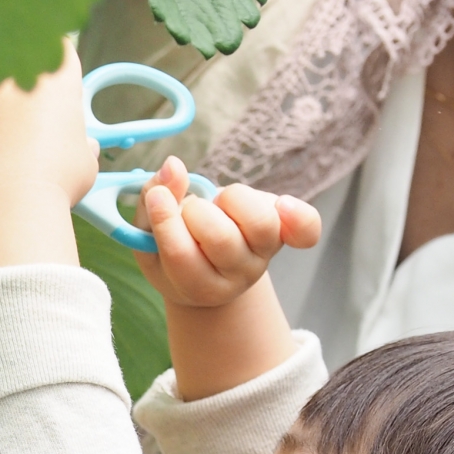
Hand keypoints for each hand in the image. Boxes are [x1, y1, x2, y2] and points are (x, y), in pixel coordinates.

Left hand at [0, 42, 98, 280]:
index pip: (59, 49)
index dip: (60, 61)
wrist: (19, 201)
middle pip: (23, 61)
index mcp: (58, 80)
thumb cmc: (60, 181)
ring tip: (10, 129)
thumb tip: (85, 148)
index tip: (62, 77)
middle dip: (31, 78)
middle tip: (40, 116)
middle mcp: (20, 79)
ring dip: (0, 94)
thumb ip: (83, 146)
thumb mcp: (86, 161)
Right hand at [134, 157, 319, 308]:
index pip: (182, 256)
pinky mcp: (283, 234)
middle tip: (188, 209)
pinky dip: (298, 217)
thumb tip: (172, 166)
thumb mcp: (148, 233)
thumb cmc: (172, 245)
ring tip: (218, 204)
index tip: (158, 197)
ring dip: (233, 200)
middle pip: (221, 239)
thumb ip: (152, 201)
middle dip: (196, 211)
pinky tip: (284, 204)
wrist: (209, 262)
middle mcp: (236, 279)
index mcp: (197, 287)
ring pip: (260, 223)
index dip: (167, 220)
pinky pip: (305, 228)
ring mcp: (263, 257)